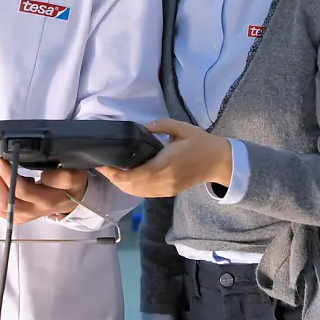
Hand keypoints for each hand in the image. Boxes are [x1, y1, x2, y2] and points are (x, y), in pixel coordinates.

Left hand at [0, 157, 86, 223]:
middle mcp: (33, 210)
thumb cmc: (73, 187)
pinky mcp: (17, 216)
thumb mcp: (76, 178)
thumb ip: (63, 177)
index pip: (23, 190)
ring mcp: (23, 215)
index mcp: (47, 201)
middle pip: (5, 200)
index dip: (7, 174)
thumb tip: (45, 176)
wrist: (74, 201)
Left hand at [97, 118, 233, 198]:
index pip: (135, 175)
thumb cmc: (200, 143)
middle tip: (101, 166)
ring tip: (109, 172)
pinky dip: (131, 188)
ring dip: (121, 184)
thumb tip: (144, 127)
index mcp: (166, 164)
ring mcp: (166, 189)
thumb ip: (161, 125)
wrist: (219, 162)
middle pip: (132, 186)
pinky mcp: (168, 192)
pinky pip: (145, 194)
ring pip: (137, 192)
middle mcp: (164, 181)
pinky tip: (124, 179)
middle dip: (114, 179)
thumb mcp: (182, 128)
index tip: (103, 165)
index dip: (116, 174)